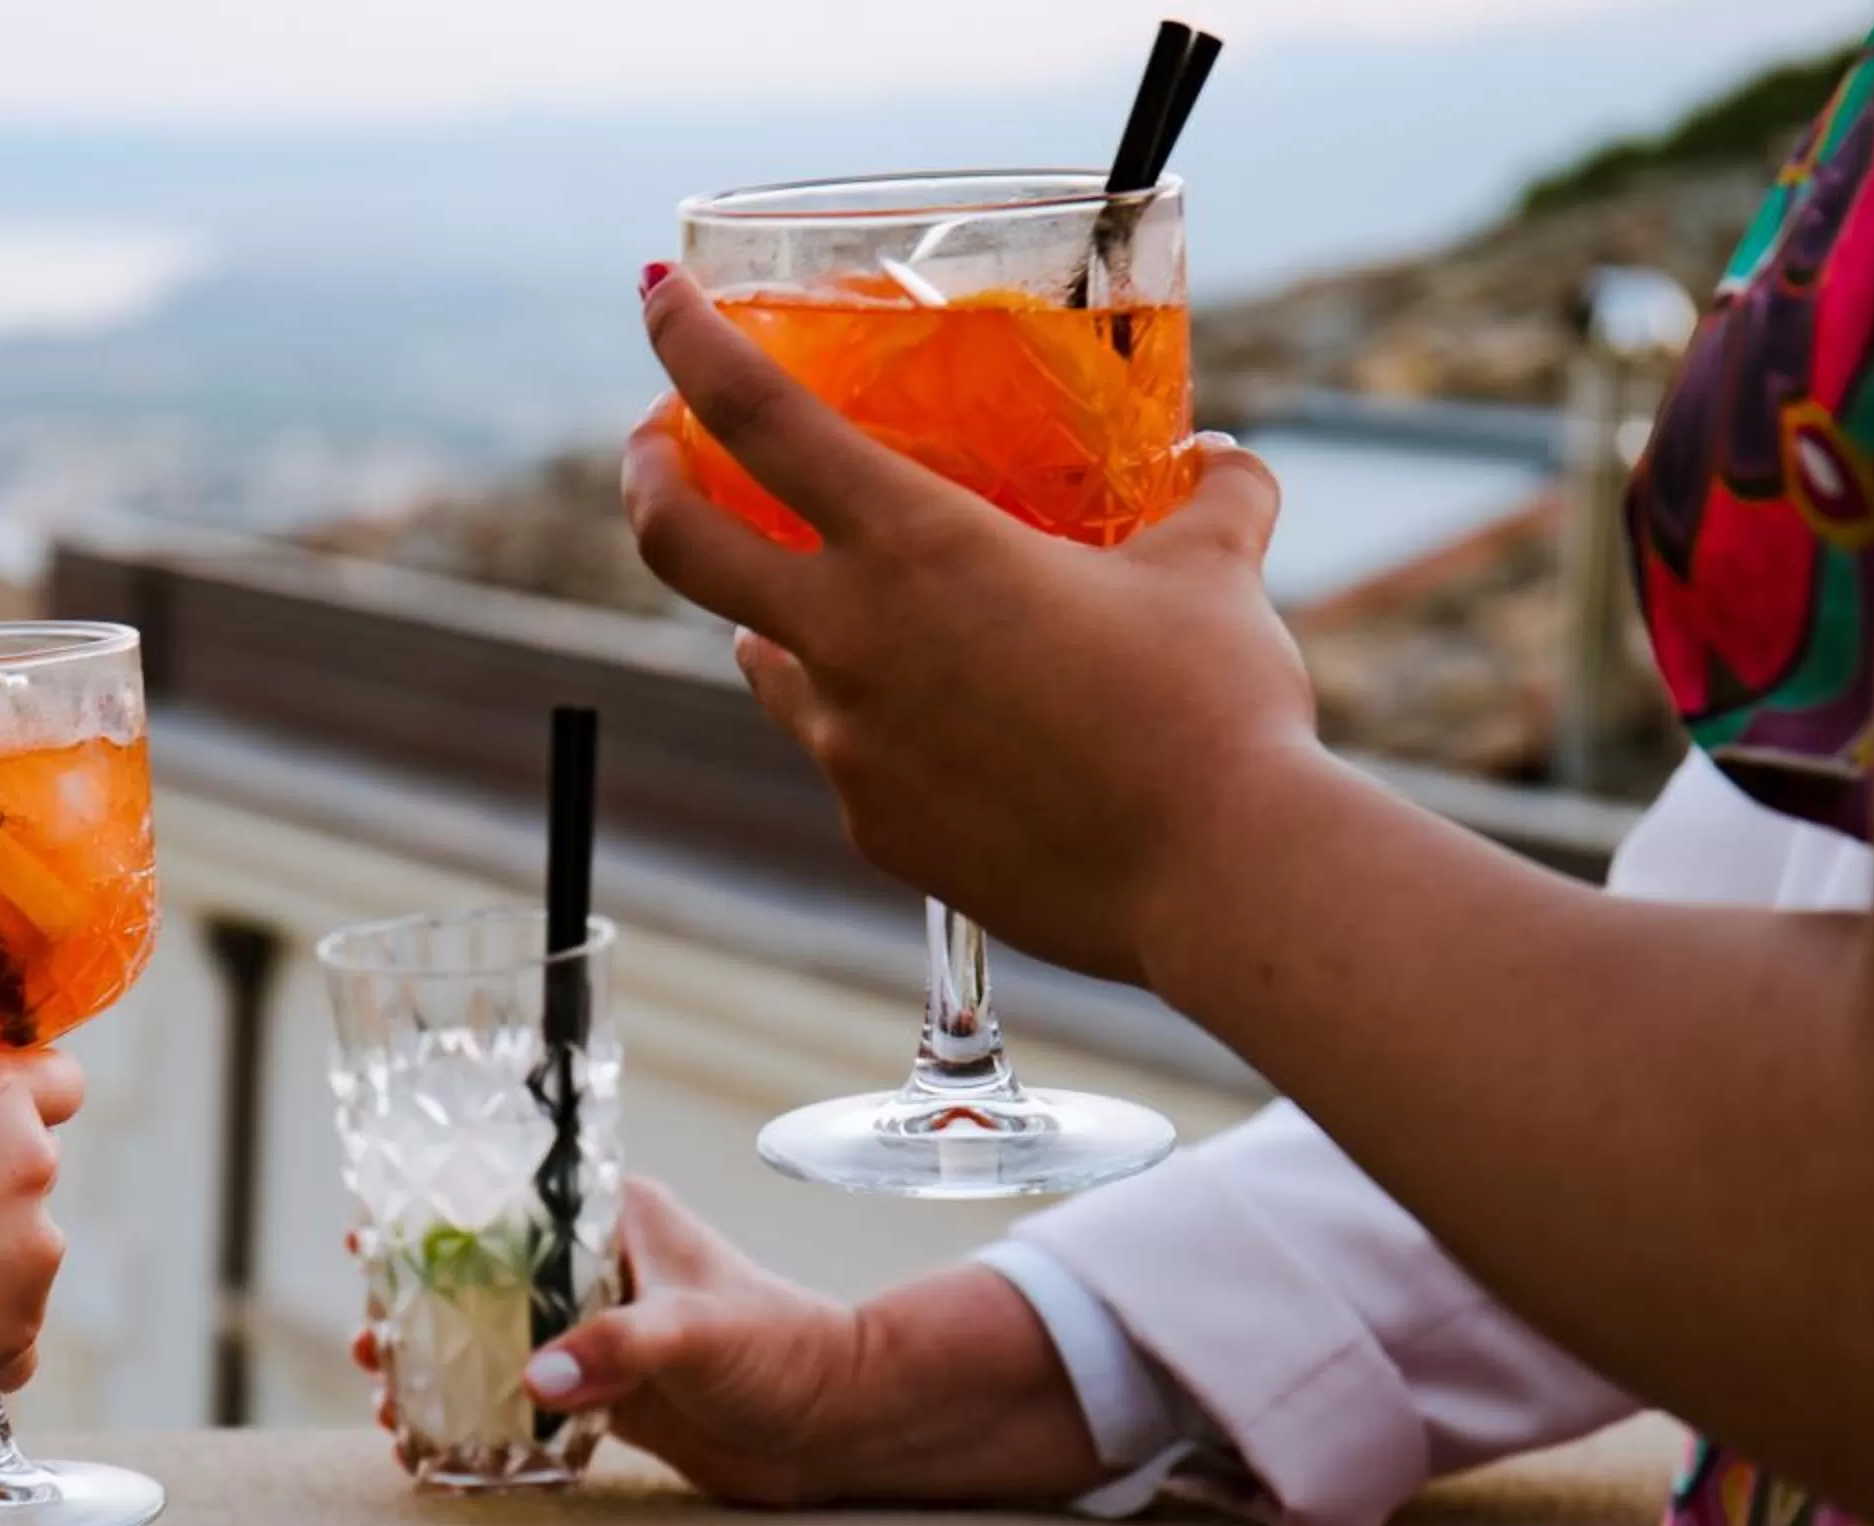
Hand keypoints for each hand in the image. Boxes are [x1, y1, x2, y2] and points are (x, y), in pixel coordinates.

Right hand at [359, 1177, 1107, 1506]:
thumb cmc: (786, 1351)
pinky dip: (479, 1417)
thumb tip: (536, 1377)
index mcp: (616, 1221)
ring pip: (495, 1341)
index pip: (505, 1203)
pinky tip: (433, 1444)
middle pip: (481, 1278)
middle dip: (418, 1309)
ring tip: (387, 1401)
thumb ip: (619, 1348)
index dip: (432, 1220)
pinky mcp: (609, 1394)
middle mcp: (599, 1270)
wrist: (844, 1426)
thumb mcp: (700, 1333)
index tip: (367, 1240)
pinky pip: (525, 1400)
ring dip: (439, 1369)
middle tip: (369, 1341)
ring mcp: (600, 1333)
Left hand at [622, 271, 1319, 985]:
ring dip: (775, 617)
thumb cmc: (1212, 712)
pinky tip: (949, 729)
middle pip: (678, 544)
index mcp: (915, 543)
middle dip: (650, 478)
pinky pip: (847, 753)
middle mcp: (850, 638)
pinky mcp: (871, 826)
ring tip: (831, 604)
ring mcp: (847, 744)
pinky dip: (872, 722)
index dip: (690, 343)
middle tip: (657, 446)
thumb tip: (1223, 461)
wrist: (1214, 882)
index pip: (758, 415)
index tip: (656, 296)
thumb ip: (1210, 497)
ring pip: (766, 660)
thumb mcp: (1214, 574)